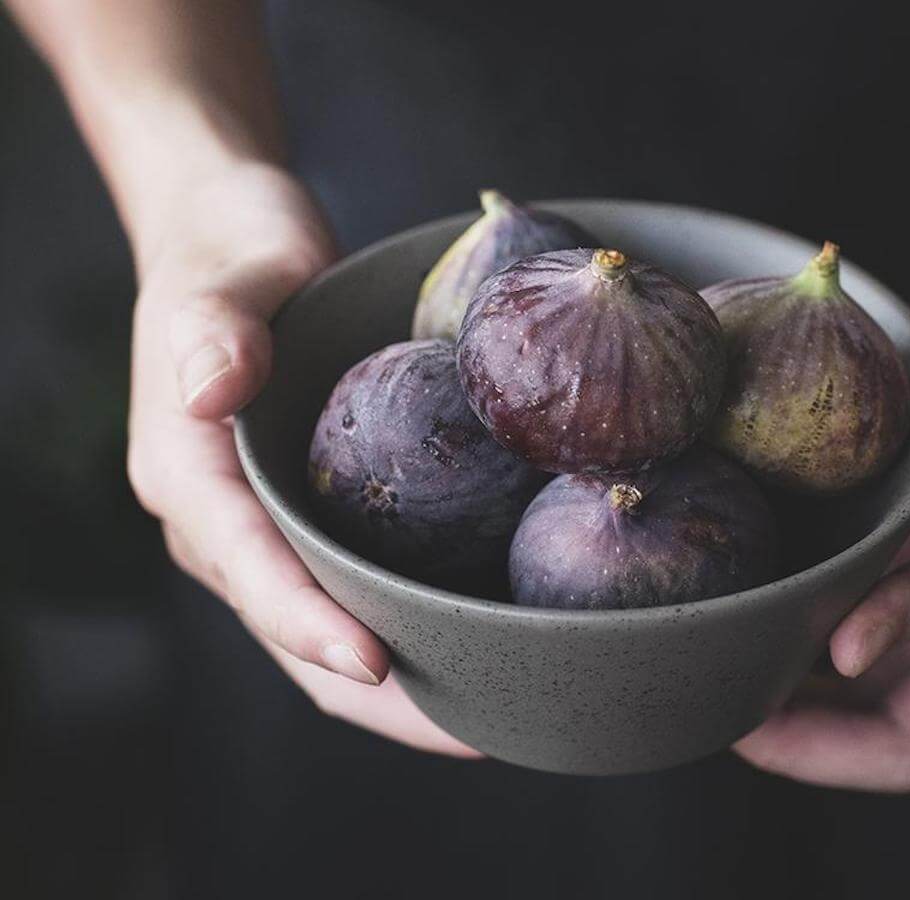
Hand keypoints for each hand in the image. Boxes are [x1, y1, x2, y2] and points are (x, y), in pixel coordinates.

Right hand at [126, 161, 477, 756]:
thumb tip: (212, 390)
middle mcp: (223, 525)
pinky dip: (411, 630)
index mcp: (188, 478)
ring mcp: (268, 529)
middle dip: (377, 698)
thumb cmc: (228, 247)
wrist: (230, 234)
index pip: (250, 570)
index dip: (309, 623)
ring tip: (493, 717)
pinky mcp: (309, 517)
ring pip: (327, 634)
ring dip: (402, 688)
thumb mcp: (222, 274)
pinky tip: (481, 643)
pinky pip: (355, 592)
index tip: (381, 663)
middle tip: (476, 735)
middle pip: (294, 637)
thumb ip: (213, 331)